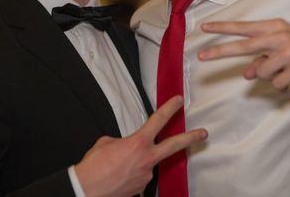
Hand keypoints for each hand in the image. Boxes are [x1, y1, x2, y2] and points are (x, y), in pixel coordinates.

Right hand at [75, 96, 207, 196]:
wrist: (86, 190)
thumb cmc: (93, 166)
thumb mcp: (106, 143)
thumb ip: (122, 141)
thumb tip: (125, 146)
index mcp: (138, 143)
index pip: (158, 120)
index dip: (170, 108)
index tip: (179, 101)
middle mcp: (146, 159)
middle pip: (174, 145)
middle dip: (191, 138)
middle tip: (203, 133)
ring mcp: (145, 176)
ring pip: (147, 164)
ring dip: (136, 163)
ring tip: (116, 167)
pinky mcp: (140, 189)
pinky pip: (138, 177)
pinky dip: (130, 175)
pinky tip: (118, 177)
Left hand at [198, 18, 289, 90]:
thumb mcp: (284, 48)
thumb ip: (263, 57)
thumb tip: (247, 73)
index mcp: (274, 27)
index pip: (243, 28)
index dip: (223, 28)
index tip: (204, 27)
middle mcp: (279, 37)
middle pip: (243, 46)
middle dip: (220, 52)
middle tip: (200, 57)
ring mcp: (288, 52)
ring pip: (260, 71)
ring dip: (269, 76)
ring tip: (286, 70)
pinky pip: (276, 83)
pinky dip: (282, 84)